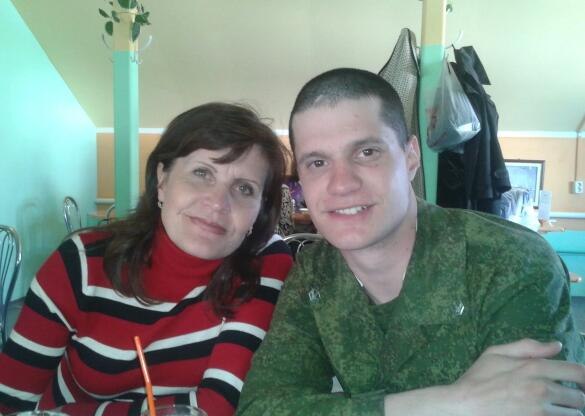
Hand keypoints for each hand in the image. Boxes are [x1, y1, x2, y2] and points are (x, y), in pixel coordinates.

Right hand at [452, 338, 584, 414]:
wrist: (464, 405)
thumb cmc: (478, 377)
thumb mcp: (495, 352)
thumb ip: (527, 346)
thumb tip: (556, 345)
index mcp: (534, 368)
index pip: (578, 372)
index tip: (581, 382)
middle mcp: (543, 389)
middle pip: (580, 397)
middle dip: (577, 397)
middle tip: (568, 397)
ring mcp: (540, 411)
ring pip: (574, 414)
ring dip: (569, 411)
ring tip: (557, 408)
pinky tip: (549, 413)